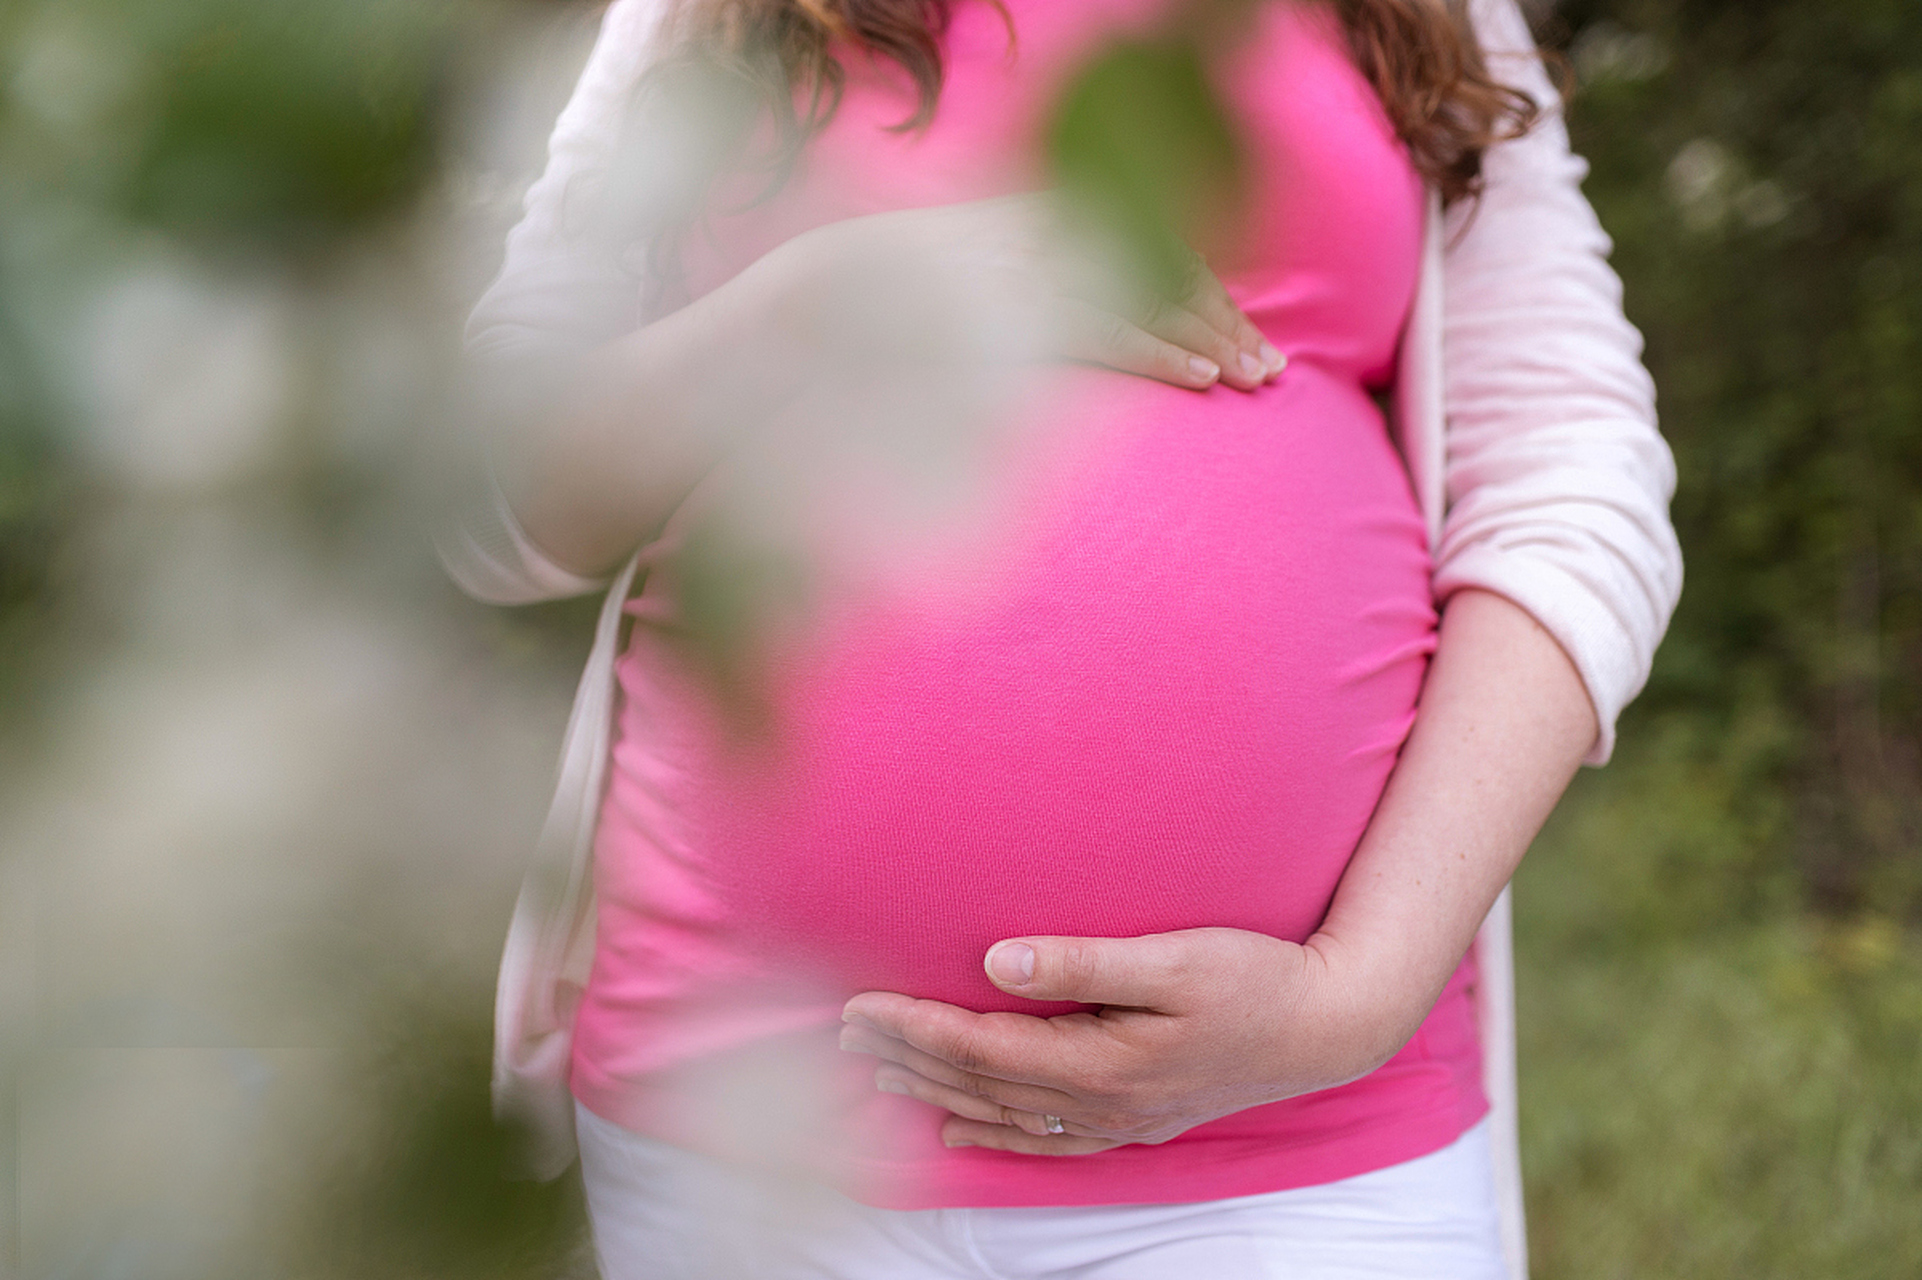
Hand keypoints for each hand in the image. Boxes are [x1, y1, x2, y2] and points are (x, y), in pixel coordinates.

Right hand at [770, 194, 1286, 392]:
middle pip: (1152, 262)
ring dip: (1206, 336)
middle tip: (1268, 365)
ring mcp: (1018, 275)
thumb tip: (1047, 337)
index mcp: (1018, 228)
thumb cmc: (857, 332)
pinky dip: (1158, 353)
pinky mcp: (1004, 321)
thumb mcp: (942, 301)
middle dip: (1218, 313)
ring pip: (1141, 295)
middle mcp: (1026, 237)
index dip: (1191, 287)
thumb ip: (1006, 305)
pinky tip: (1199, 376)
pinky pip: (1101, 331)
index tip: (1232, 330)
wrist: (784, 327)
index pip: (1130, 242)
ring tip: (1254, 375)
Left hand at [838, 927, 1415, 1155]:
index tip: (858, 1004)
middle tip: (842, 1033)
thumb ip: (1081, 964)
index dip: (913, 1026)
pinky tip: (957, 1125)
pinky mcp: (1135, 1119)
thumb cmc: (1255, 978)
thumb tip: (995, 963)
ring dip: (935, 1088)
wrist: (1327, 1025)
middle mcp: (1101, 1101)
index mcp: (1101, 1060)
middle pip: (979, 1082)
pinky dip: (993, 1132)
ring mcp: (1118, 1118)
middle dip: (906, 1056)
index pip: (981, 1046)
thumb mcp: (1174, 960)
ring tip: (877, 1070)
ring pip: (1002, 1110)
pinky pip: (1045, 1138)